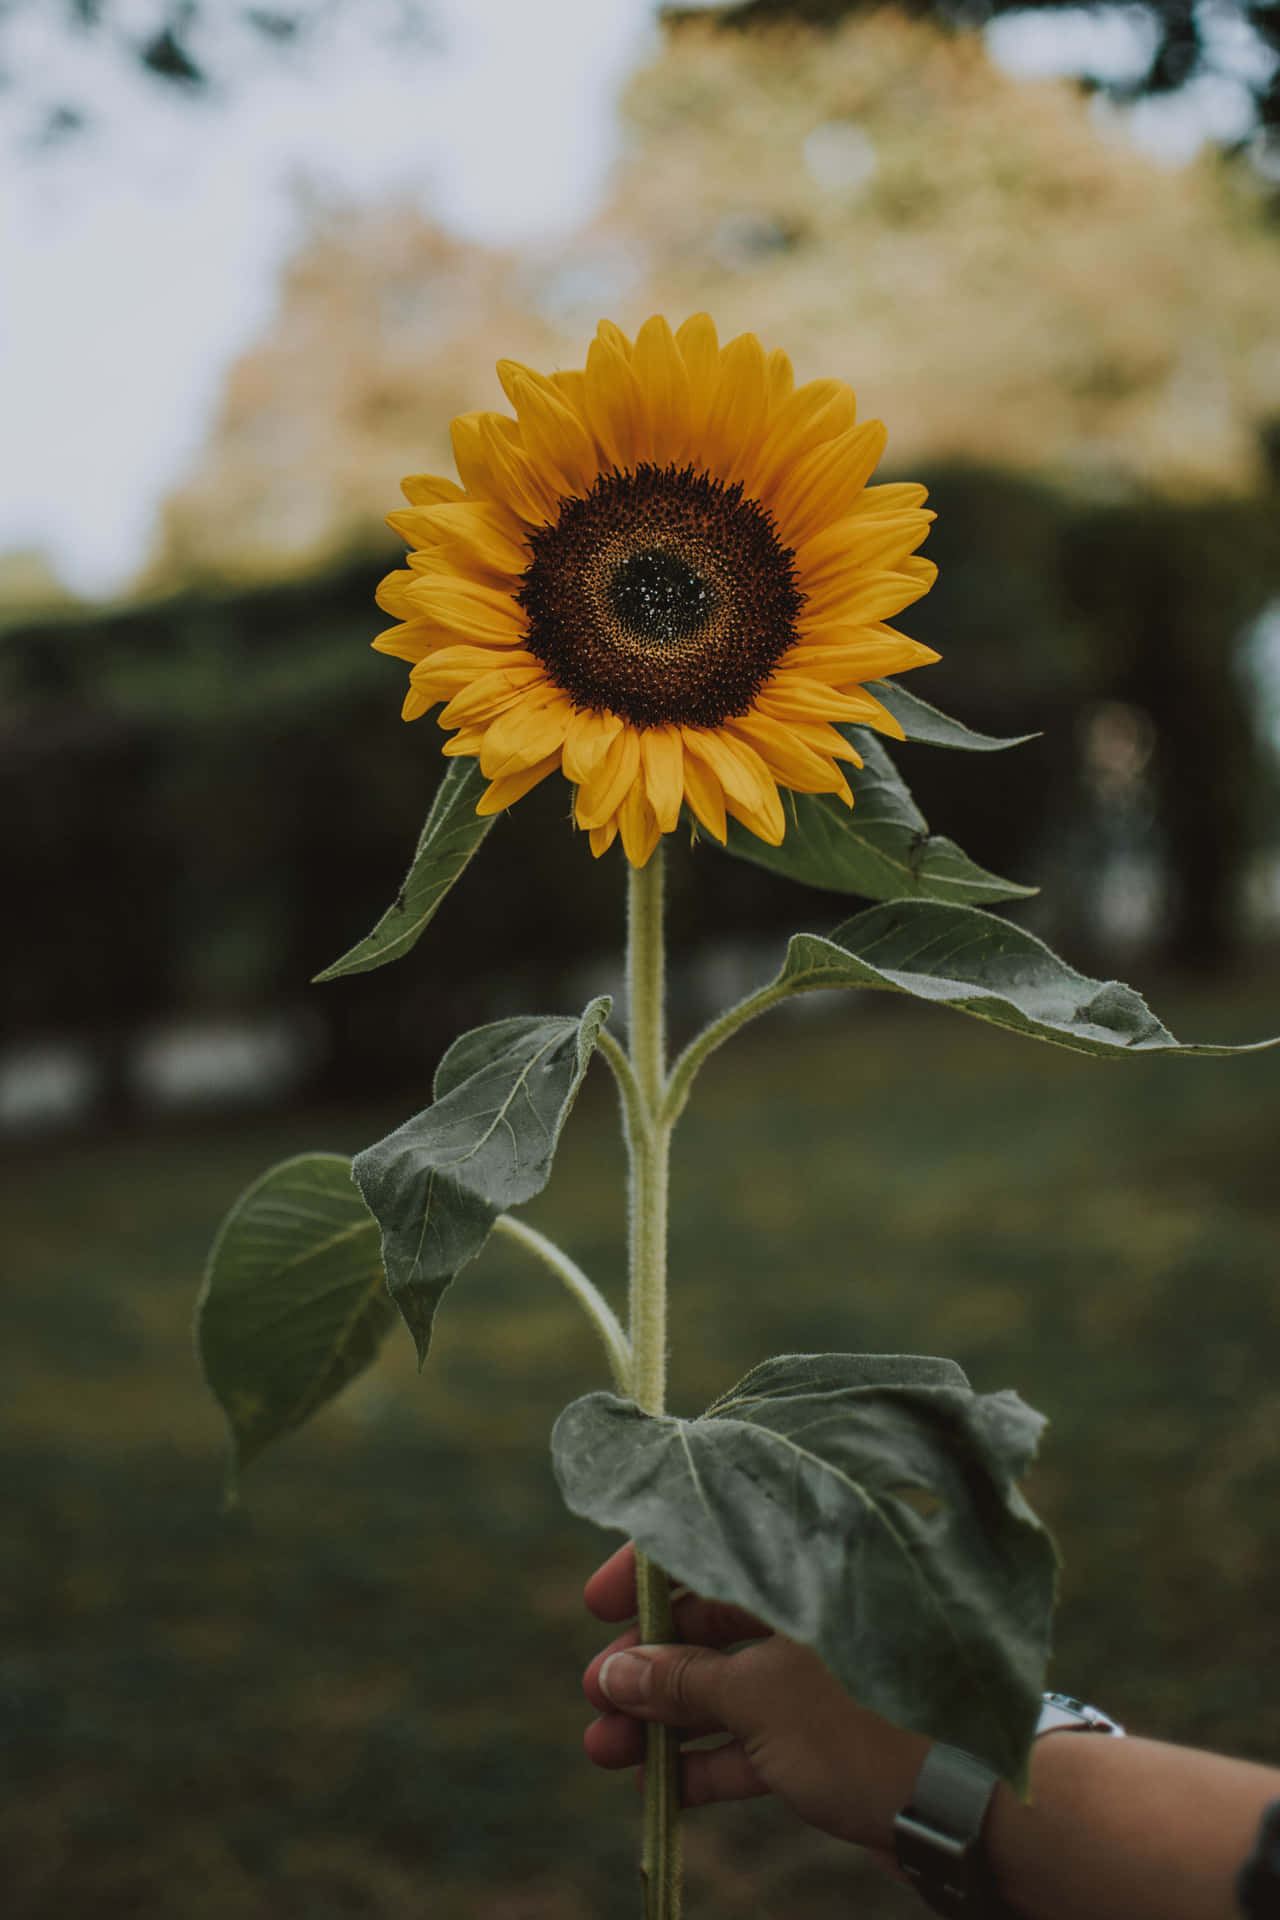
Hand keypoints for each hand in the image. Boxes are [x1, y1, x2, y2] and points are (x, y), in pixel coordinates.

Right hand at [581, 1543, 929, 1858]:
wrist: (970, 1811)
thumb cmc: (864, 1726)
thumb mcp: (760, 1701)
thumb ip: (683, 1683)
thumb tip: (614, 1673)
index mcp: (805, 1572)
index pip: (713, 1546)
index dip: (646, 1572)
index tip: (595, 1605)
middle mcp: (813, 1612)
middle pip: (710, 1622)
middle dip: (646, 1661)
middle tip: (593, 1695)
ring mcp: (822, 1676)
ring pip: (727, 1684)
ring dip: (664, 1717)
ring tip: (604, 1750)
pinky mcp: (830, 1736)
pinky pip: (756, 1736)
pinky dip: (710, 1757)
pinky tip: (658, 1787)